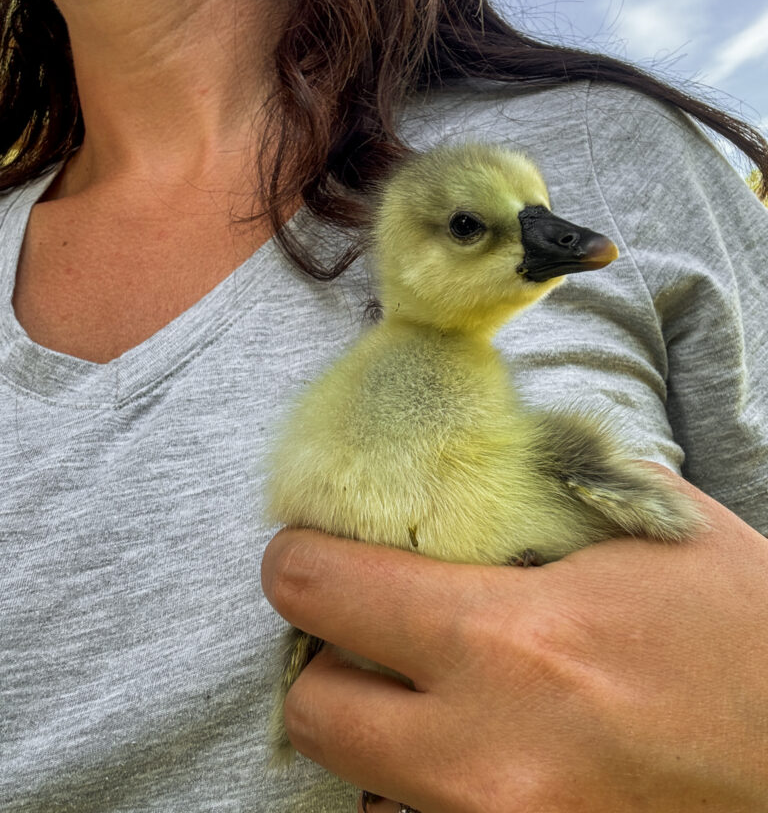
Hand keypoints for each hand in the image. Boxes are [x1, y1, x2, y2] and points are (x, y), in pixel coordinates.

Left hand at [261, 468, 767, 811]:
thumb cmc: (747, 635)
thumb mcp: (652, 532)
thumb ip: (543, 481)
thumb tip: (468, 449)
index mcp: (514, 641)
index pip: (321, 589)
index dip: (300, 556)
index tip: (313, 548)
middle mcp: (487, 755)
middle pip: (310, 707)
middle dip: (326, 655)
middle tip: (372, 626)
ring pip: (358, 782)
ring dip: (379, 728)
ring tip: (439, 689)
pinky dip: (426, 787)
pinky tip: (483, 745)